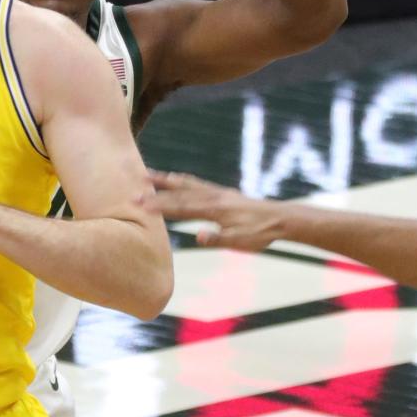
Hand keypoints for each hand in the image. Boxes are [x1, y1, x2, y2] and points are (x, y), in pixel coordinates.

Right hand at [149, 170, 286, 250]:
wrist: (281, 219)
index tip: (140, 206)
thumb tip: (197, 237)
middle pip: (179, 193)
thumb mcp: (239, 241)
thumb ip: (217, 239)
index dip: (159, 207)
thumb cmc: (259, 234)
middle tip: (135, 191)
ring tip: (148, 175)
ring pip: (186, 184)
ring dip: (166, 181)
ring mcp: (217, 193)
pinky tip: (177, 180)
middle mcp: (212, 197)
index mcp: (214, 210)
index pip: (181, 208)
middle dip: (156, 193)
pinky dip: (182, 180)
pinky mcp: (222, 193)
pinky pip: (196, 184)